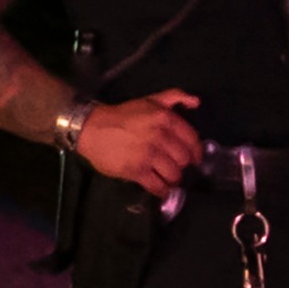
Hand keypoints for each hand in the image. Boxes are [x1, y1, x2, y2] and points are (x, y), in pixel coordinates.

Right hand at [74, 90, 202, 196]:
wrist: (92, 128)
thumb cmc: (123, 115)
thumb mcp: (150, 100)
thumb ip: (175, 96)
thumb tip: (196, 102)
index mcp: (165, 118)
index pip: (192, 140)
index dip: (196, 152)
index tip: (194, 159)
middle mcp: (160, 136)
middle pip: (184, 160)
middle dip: (182, 166)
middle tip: (174, 166)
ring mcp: (148, 155)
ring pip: (174, 175)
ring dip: (172, 179)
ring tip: (166, 178)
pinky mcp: (136, 171)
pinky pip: (158, 186)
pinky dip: (162, 191)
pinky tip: (160, 190)